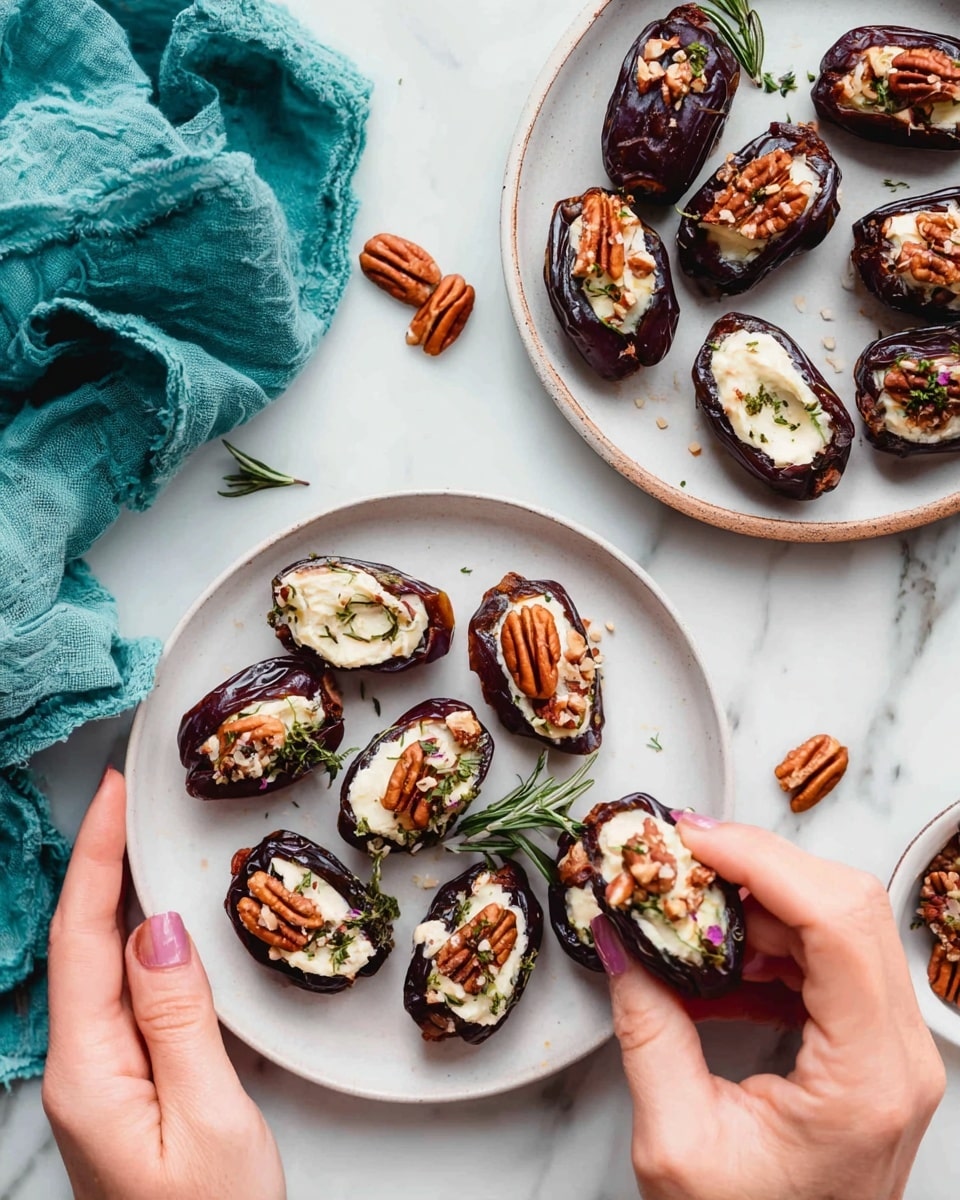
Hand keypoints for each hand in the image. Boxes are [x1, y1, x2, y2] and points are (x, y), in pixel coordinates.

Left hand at [42, 768, 285, 1199]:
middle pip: (80, 943)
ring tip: (140, 839)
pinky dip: (138, 942)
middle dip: (98, 862)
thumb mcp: (211, 1120)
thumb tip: (156, 928)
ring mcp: (100, 1080)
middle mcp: (82, 1069)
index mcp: (90, 1072)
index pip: (82, 939)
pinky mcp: (125, 1087)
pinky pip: (124, 995)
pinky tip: (158, 923)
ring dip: (116, 896)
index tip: (113, 795)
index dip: (94, 858)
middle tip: (128, 798)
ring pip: (101, 966)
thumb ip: (178, 1020)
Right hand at [593, 814, 944, 1199]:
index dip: (763, 861)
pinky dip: (767, 937)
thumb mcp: (676, 1143)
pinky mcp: (871, 1045)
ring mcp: (892, 1047)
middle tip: (679, 853)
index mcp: (867, 1078)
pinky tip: (713, 954)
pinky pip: (826, 956)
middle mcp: (898, 1053)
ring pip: (837, 919)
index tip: (692, 838)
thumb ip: (645, 1031)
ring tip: (684, 902)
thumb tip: (616, 937)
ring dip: (758, 897)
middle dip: (756, 864)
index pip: (838, 922)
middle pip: (846, 904)